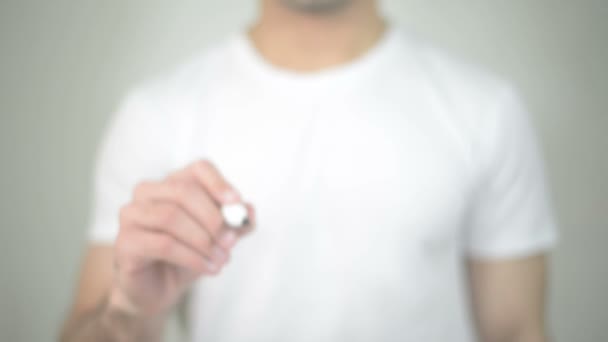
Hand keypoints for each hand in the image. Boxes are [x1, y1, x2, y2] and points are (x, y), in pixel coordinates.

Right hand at [109, 160, 254, 316]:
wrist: (159, 289)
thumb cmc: (188, 254)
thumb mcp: (219, 238)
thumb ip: (236, 224)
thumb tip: (248, 212)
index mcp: (174, 183)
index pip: (199, 168)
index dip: (219, 183)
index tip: (236, 204)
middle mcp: (148, 192)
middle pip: (184, 191)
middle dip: (213, 218)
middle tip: (231, 241)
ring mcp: (132, 215)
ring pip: (170, 217)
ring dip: (202, 240)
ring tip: (221, 259)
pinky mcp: (125, 242)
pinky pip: (162, 244)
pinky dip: (191, 257)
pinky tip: (208, 268)